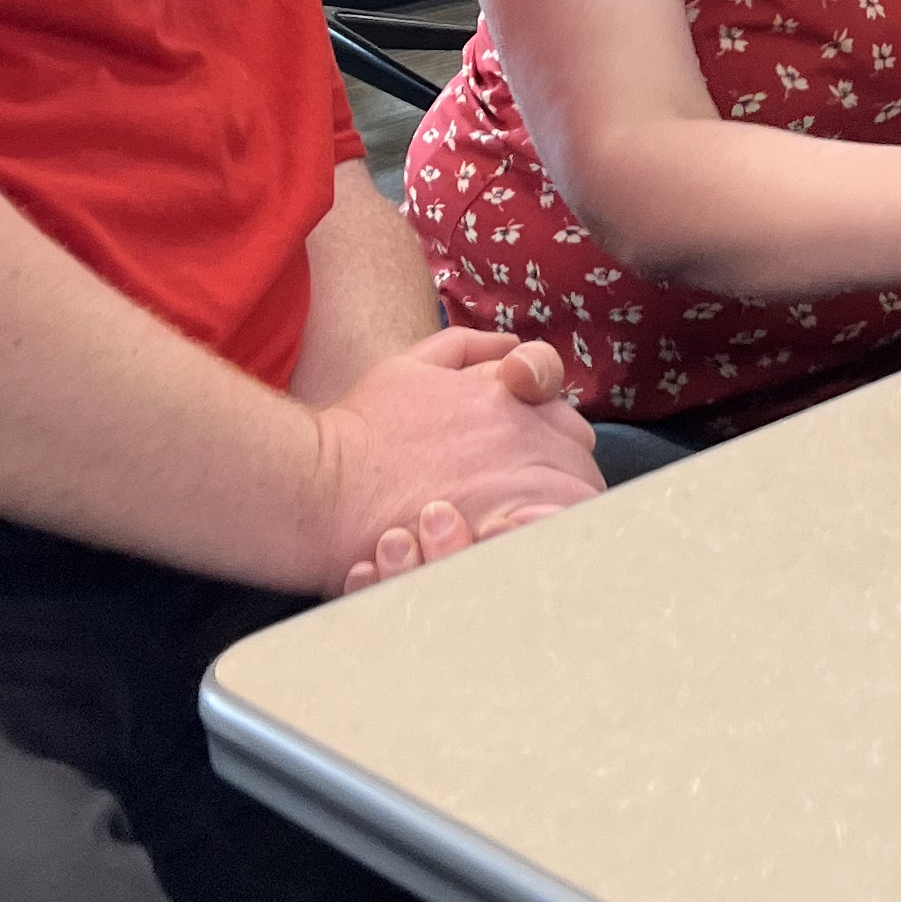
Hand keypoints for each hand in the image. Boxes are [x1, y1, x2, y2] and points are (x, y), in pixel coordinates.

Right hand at [306, 328, 600, 596]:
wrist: (320, 489)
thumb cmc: (361, 428)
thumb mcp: (410, 365)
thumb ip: (469, 347)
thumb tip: (512, 347)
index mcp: (510, 402)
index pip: (573, 432)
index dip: (559, 451)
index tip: (538, 470)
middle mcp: (522, 441)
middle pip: (580, 471)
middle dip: (563, 485)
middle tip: (529, 509)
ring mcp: (516, 489)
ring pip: (574, 509)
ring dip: (559, 519)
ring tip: (525, 535)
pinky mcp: (499, 536)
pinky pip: (549, 545)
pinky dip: (544, 549)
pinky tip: (517, 554)